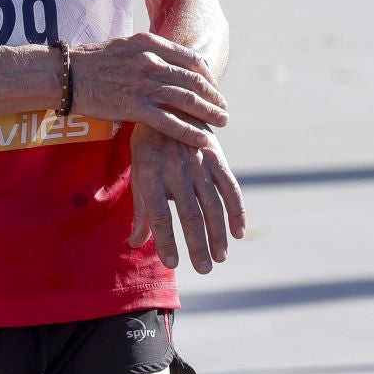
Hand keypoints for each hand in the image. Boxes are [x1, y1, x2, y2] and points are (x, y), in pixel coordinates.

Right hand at [69, 31, 227, 149]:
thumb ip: (147, 52)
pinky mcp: (134, 106)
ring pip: (187, 100)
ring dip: (209, 113)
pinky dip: (190, 132)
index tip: (214, 86)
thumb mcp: (124, 45)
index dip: (207, 75)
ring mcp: (144, 84)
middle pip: (194, 81)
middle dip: (213, 96)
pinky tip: (203, 140)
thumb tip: (164, 61)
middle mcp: (151, 62)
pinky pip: (169, 122)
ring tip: (222, 122)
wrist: (66, 74)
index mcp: (150, 44)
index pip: (191, 59)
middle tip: (223, 108)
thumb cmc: (91, 61)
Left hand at [128, 124, 247, 273]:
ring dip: (218, 235)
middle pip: (190, 215)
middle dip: (198, 245)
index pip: (160, 216)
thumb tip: (134, 243)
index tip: (173, 263)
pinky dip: (237, 212)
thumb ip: (140, 210)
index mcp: (150, 175)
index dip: (166, 241)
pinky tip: (239, 233)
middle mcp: (175, 170)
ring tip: (220, 257)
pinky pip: (230, 189)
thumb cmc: (149, 146)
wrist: (170, 104)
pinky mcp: (216, 158)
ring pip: (212, 206)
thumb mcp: (138, 173)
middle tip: (204, 268)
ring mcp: (198, 164)